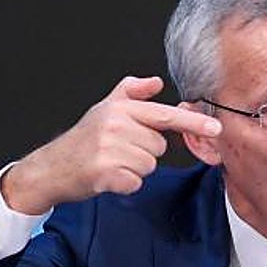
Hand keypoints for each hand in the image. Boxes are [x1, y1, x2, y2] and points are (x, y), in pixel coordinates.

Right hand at [1, 75, 221, 213]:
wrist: (51, 168)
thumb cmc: (82, 140)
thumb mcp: (104, 110)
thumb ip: (131, 93)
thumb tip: (156, 82)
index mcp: (120, 109)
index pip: (164, 115)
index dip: (192, 123)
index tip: (215, 128)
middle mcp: (115, 125)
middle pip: (158, 146)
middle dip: (143, 152)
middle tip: (117, 151)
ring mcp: (109, 149)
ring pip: (148, 165)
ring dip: (133, 170)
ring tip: (111, 163)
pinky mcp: (105, 173)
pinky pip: (135, 182)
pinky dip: (124, 184)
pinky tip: (107, 177)